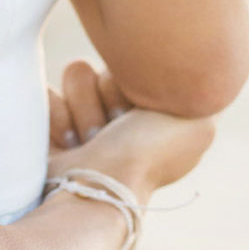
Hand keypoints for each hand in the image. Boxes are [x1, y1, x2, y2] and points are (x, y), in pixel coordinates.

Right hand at [46, 58, 216, 203]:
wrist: (101, 189)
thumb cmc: (148, 155)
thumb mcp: (198, 123)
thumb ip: (202, 89)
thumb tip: (193, 70)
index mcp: (153, 106)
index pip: (136, 60)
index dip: (135, 81)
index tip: (141, 111)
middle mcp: (120, 112)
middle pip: (109, 63)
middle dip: (106, 97)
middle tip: (114, 129)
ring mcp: (83, 119)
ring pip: (76, 75)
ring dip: (82, 111)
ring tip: (90, 141)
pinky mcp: (51, 128)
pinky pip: (46, 94)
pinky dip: (55, 118)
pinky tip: (68, 144)